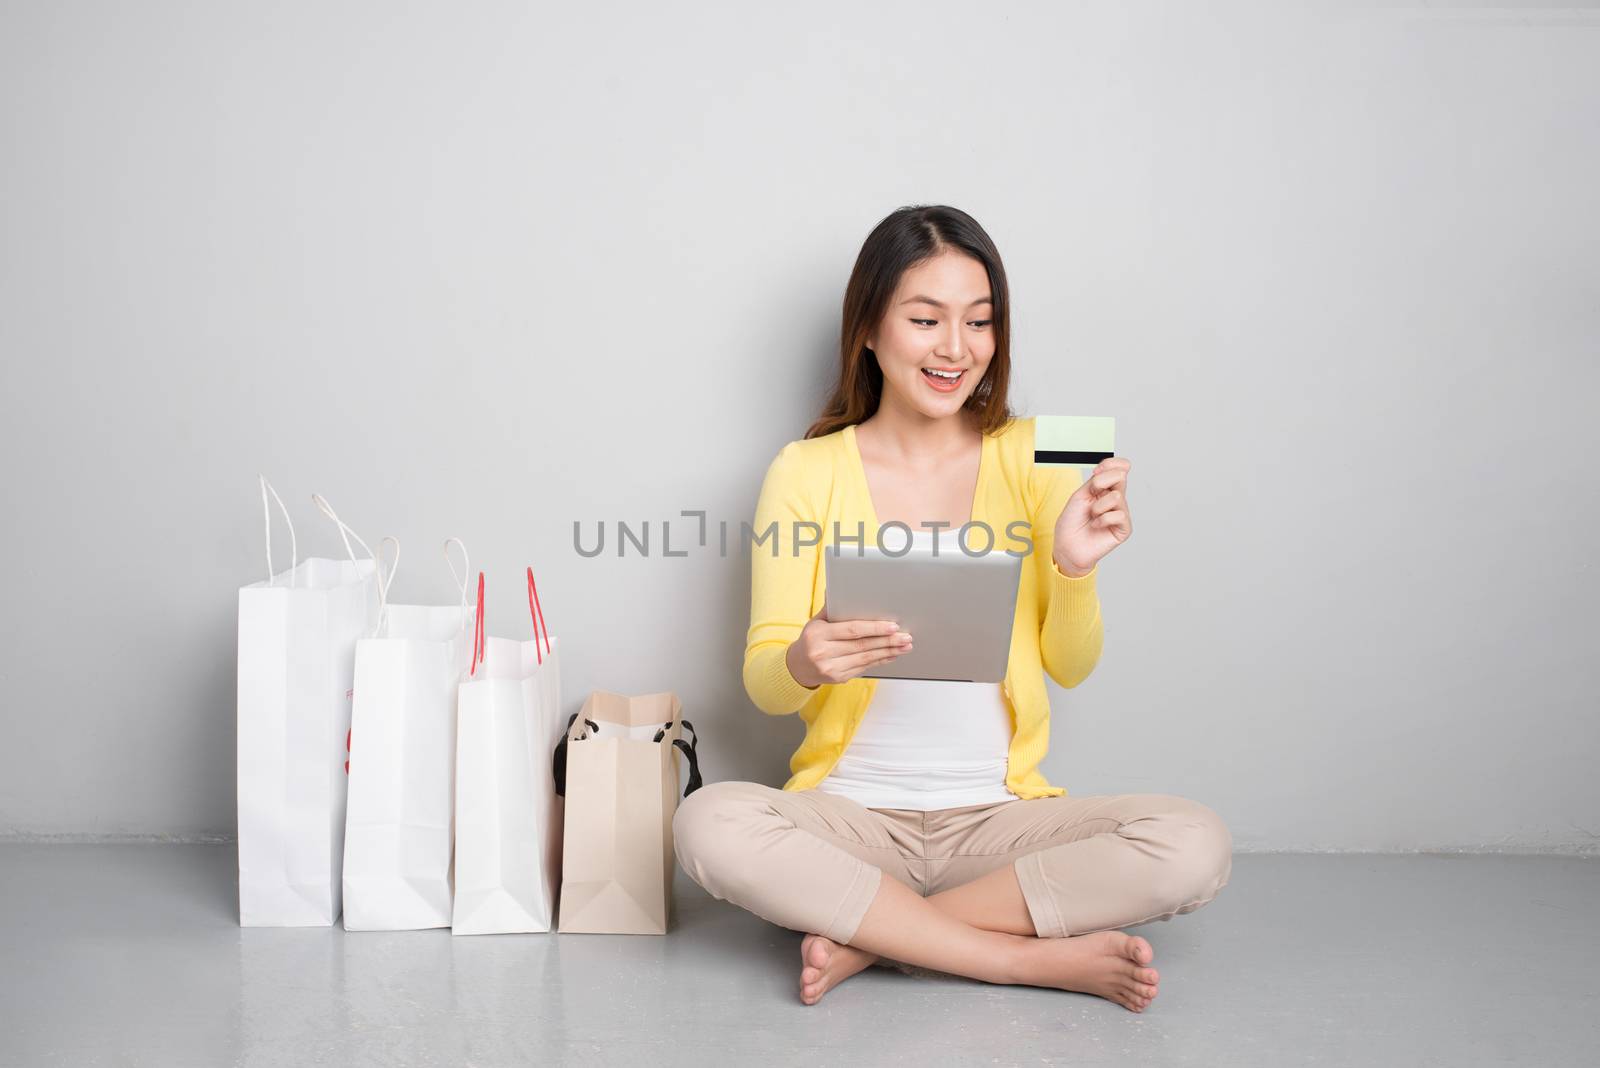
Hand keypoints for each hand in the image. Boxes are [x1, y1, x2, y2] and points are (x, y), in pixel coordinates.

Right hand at [786, 606, 912, 687]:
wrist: (798, 666)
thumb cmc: (811, 640)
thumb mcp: (816, 621)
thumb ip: (831, 608)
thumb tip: (839, 590)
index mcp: (819, 634)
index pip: (852, 630)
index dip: (874, 628)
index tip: (892, 626)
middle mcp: (824, 652)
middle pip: (862, 645)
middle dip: (887, 641)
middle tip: (905, 636)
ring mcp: (831, 668)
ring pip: (866, 658)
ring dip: (888, 652)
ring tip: (904, 646)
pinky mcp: (838, 678)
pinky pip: (864, 667)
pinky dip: (880, 660)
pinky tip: (892, 654)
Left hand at [1052, 458, 1133, 575]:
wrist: (1067, 546)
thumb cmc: (1071, 522)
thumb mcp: (1080, 495)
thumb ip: (1097, 481)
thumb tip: (1115, 470)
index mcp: (1106, 489)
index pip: (1119, 468)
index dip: (1110, 464)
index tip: (1095, 472)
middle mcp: (1116, 499)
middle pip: (1121, 476)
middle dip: (1101, 481)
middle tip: (1091, 492)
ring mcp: (1121, 513)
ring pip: (1117, 496)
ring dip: (1098, 505)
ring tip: (1092, 516)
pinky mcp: (1124, 529)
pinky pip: (1119, 515)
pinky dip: (1103, 519)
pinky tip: (1096, 526)